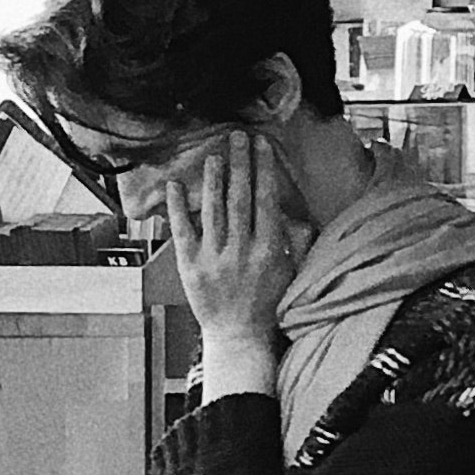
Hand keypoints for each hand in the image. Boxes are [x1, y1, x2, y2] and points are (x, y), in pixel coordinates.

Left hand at [168, 133, 304, 376]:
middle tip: (237, 138)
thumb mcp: (294, 273)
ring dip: (213, 179)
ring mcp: (213, 257)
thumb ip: (298, 242)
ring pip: (213, 209)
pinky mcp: (190, 266)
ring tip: (214, 155)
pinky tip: (177, 186)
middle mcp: (241, 250)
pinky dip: (179, 207)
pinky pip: (183, 231)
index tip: (261, 146)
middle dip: (239, 164)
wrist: (240, 336)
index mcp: (269, 249)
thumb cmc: (270, 304)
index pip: (266, 200)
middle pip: (240, 198)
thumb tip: (298, 214)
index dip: (263, 170)